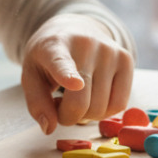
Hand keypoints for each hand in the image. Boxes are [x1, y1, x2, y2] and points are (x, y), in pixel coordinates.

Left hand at [20, 15, 133, 133]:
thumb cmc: (48, 59)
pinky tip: (94, 98)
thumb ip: (37, 103)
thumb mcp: (31, 76)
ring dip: (86, 115)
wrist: (74, 29)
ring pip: (101, 108)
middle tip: (60, 105)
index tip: (75, 83)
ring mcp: (109, 51)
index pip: (61, 63)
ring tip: (77, 97)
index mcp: (54, 47)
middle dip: (68, 116)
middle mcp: (85, 45)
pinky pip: (119, 105)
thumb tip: (49, 128)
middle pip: (81, 103)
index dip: (67, 76)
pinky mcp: (126, 60)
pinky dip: (105, 112)